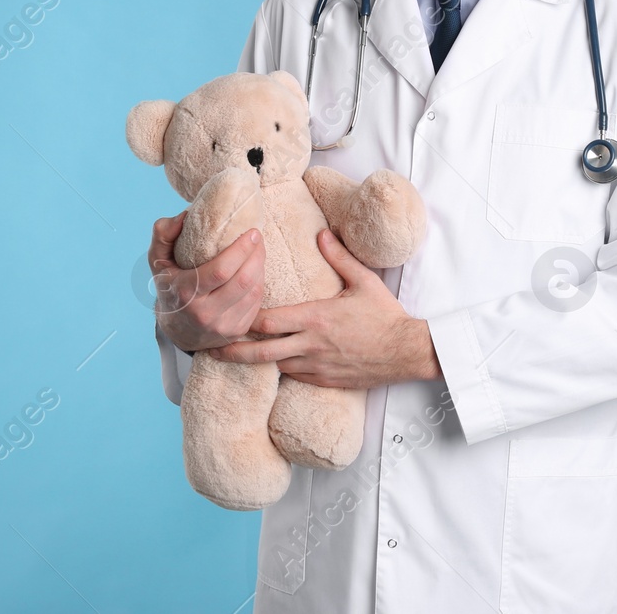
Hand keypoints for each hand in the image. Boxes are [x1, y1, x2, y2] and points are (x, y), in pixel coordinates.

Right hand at [150, 211, 265, 353]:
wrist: (178, 330)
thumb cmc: (169, 287)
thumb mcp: (157, 261)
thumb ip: (164, 234)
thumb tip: (186, 215)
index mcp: (186, 293)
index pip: (221, 271)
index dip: (241, 249)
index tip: (253, 232)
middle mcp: (205, 313)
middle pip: (243, 280)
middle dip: (256, 255)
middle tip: (258, 237)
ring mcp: (223, 325)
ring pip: (254, 291)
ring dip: (261, 267)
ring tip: (258, 250)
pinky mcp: (238, 331)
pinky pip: (257, 303)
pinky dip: (260, 283)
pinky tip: (255, 270)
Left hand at [208, 228, 440, 387]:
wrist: (406, 351)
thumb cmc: (385, 315)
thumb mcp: (363, 281)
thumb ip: (339, 257)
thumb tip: (321, 234)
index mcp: (315, 317)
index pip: (268, 320)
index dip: (244, 318)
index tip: (228, 313)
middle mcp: (310, 344)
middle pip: (261, 352)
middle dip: (232, 352)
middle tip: (210, 348)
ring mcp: (317, 366)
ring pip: (275, 367)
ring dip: (256, 362)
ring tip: (233, 358)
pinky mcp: (325, 381)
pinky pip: (294, 378)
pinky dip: (280, 371)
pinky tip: (271, 367)